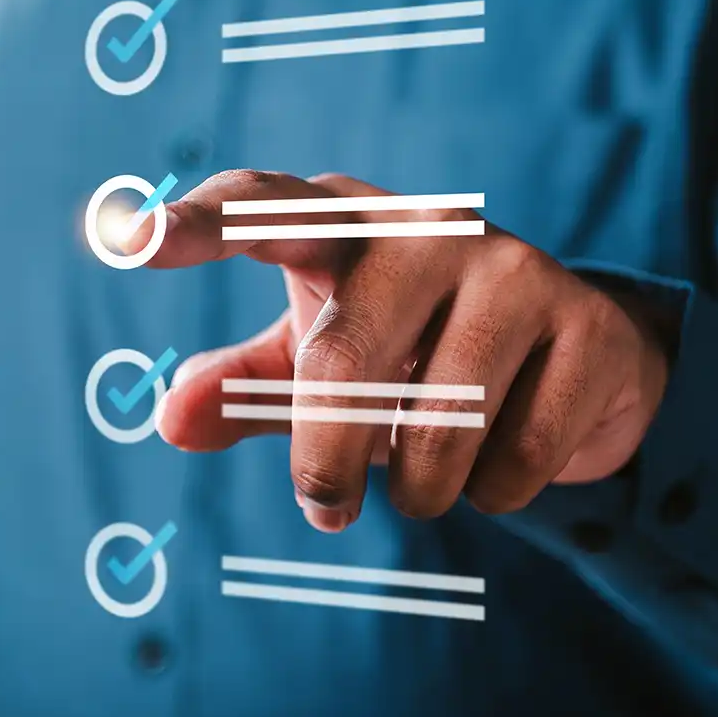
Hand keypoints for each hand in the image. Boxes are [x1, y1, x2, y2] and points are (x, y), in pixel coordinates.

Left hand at [146, 171, 672, 528]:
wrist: (581, 357)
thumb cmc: (414, 352)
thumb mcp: (316, 364)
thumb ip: (242, 387)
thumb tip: (169, 418)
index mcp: (342, 220)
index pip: (259, 207)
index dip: (196, 223)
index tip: (129, 238)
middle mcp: (426, 226)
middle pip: (344, 357)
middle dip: (324, 458)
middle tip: (322, 509)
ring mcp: (516, 269)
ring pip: (438, 424)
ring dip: (420, 486)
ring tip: (426, 479)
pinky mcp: (588, 327)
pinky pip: (516, 456)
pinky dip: (495, 491)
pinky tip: (503, 461)